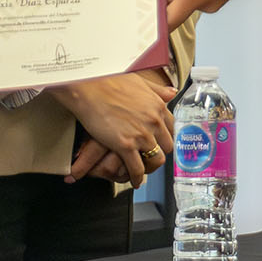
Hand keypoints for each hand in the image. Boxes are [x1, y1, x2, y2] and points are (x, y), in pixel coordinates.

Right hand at [51, 70, 176, 186]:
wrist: (89, 85)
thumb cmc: (110, 80)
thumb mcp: (140, 81)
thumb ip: (157, 90)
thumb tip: (172, 92)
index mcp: (158, 106)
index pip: (172, 128)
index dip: (166, 137)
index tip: (161, 141)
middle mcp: (154, 121)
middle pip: (167, 146)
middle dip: (160, 151)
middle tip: (151, 156)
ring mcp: (141, 135)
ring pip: (156, 160)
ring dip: (150, 167)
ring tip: (144, 170)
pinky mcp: (125, 146)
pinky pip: (137, 169)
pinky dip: (136, 177)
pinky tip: (134, 180)